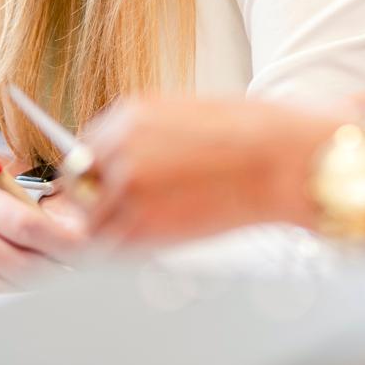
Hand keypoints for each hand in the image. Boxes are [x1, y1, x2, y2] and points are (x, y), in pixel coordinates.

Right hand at [0, 188, 84, 314]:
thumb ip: (34, 222)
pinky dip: (7, 302)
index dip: (66, 243)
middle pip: (26, 263)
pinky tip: (5, 289)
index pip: (31, 226)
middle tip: (77, 274)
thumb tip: (82, 242)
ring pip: (13, 288)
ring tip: (38, 277)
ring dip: (34, 287)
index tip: (91, 253)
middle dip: (57, 271)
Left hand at [83, 95, 333, 246]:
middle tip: (125, 215)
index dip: (102, 172)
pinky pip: (109, 246)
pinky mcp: (141, 223)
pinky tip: (156, 245)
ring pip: (91, 219)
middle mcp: (118, 145)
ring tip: (152, 233)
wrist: (284, 158)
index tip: (114, 187)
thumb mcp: (191, 116)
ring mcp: (126, 185)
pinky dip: (122, 252)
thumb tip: (136, 161)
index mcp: (130, 113)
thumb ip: (151, 137)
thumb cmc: (255, 136)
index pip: (89, 147)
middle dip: (96, 199)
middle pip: (80, 182)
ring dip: (110, 229)